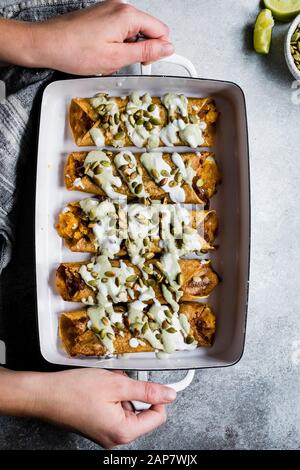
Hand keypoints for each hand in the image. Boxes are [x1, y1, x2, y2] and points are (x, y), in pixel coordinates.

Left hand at [0, 0, 173, 74]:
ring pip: (132, 34)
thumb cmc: (75, 51)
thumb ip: (146, 51)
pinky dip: (114, 46)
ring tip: (108, 60)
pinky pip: (118, 32)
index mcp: (127, 15)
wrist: (47, 44)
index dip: (158, 50)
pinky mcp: (101, 16)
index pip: (161, 31)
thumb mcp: (116, 57)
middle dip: (139, 51)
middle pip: (147, 31)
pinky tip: (102, 54)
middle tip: (122, 64)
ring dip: (125, 50)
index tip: (148, 63)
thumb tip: (168, 48)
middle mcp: (119, 7)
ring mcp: (109, 10)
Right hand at [26, 368, 175, 447]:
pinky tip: (99, 389)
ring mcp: (106, 434)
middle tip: (118, 381)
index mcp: (123, 432)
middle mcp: (116, 438)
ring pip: (128, 408)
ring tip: (105, 384)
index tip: (151, 382)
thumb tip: (169, 394)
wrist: (44, 395)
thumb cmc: (73, 391)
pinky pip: (116, 410)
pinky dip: (112, 396)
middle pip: (143, 412)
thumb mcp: (116, 384)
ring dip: (121, 392)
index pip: (158, 417)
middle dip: (133, 392)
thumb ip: (146, 390)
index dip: (156, 397)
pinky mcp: (99, 427)